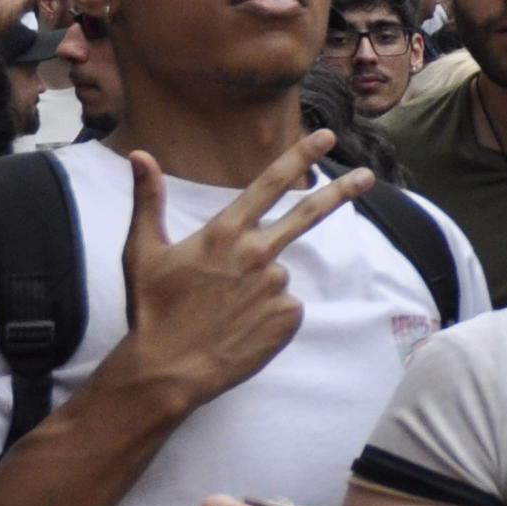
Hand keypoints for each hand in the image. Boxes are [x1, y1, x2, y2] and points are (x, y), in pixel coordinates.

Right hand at [115, 134, 367, 421]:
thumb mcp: (143, 251)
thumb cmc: (153, 309)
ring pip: (276, 274)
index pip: (269, 184)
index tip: (326, 137)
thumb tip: (140, 155)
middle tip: (366, 176)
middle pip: (307, 214)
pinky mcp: (288, 316)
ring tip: (224, 310)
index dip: (299, 157)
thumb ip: (148, 200)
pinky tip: (239, 327)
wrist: (169, 368)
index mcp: (224, 233)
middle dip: (340, 192)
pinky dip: (266, 314)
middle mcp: (257, 254)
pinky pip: (284, 307)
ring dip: (257, 286)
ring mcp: (277, 286)